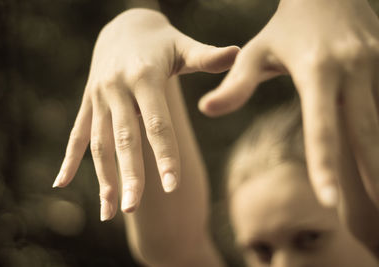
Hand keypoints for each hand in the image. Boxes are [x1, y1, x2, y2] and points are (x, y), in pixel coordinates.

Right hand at [53, 8, 238, 220]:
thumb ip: (208, 56)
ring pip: (99, 143)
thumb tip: (238, 52)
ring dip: (102, 178)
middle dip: (129, 176)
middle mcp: (117, 89)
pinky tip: (61, 183)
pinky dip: (68, 159)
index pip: (157, 123)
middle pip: (125, 139)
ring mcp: (99, 97)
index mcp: (145, 77)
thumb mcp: (183, 45)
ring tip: (108, 212)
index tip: (173, 186)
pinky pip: (77, 134)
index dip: (165, 155)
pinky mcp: (88, 102)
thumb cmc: (161, 41)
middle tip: (132, 210)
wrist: (123, 26)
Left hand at [199, 0, 378, 208]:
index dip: (324, 164)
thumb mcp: (256, 53)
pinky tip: (378, 156)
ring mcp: (375, 63)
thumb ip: (235, 84)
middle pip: (365, 131)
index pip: (321, 126)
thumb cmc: (284, 27)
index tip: (326, 201)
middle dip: (372, 173)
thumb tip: (206, 109)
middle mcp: (351, 68)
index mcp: (316, 70)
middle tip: (377, 213)